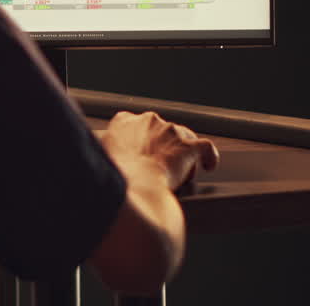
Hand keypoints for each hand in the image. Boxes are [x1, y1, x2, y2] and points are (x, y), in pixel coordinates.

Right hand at [99, 111, 219, 190]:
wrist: (134, 188)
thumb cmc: (114, 178)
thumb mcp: (100, 158)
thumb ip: (106, 151)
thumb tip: (106, 160)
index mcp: (124, 121)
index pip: (133, 123)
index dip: (139, 140)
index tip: (138, 152)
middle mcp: (149, 120)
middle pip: (160, 131)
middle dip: (160, 147)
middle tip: (155, 168)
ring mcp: (171, 131)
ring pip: (182, 139)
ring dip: (180, 154)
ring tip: (177, 174)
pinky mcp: (189, 145)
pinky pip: (206, 148)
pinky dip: (208, 157)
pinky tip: (208, 165)